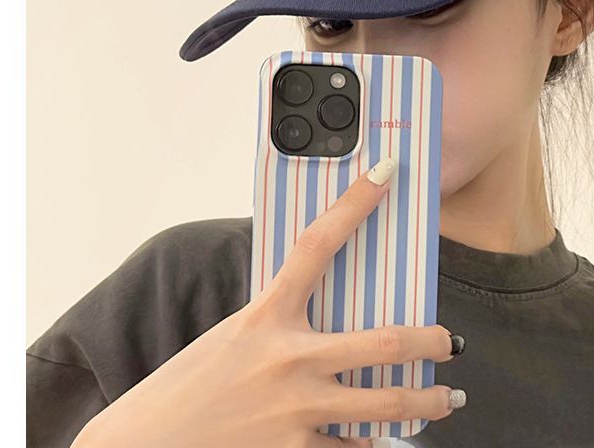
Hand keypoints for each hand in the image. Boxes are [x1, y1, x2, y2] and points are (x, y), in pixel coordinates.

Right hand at [78, 157, 460, 447]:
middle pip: (384, 342)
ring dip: (424, 404)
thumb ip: (280, 321)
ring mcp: (294, 411)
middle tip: (450, 342)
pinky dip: (374, 445)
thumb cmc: (188, 387)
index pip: (318, 245)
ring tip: (445, 402)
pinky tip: (390, 441)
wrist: (144, 447)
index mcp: (266, 317)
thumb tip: (326, 307)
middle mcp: (288, 360)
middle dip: (430, 342)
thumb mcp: (235, 337)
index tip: (386, 173)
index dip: (356, 203)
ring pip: (384, 406)